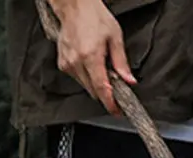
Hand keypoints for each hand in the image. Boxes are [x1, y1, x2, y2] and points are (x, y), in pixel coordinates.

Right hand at [50, 0, 136, 114]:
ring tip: (102, 69)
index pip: (101, 89)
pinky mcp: (63, 63)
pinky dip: (87, 77)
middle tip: (116, 86)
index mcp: (90, 56)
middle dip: (106, 93)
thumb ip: (122, 62)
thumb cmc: (93, 16)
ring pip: (86, 86)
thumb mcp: (115, 37)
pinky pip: (77, 78)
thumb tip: (129, 80)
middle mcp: (76, 62)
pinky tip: (91, 65)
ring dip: (96, 84)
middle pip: (94, 91)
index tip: (117, 111)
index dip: (111, 104)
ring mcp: (67, 63)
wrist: (74, 5)